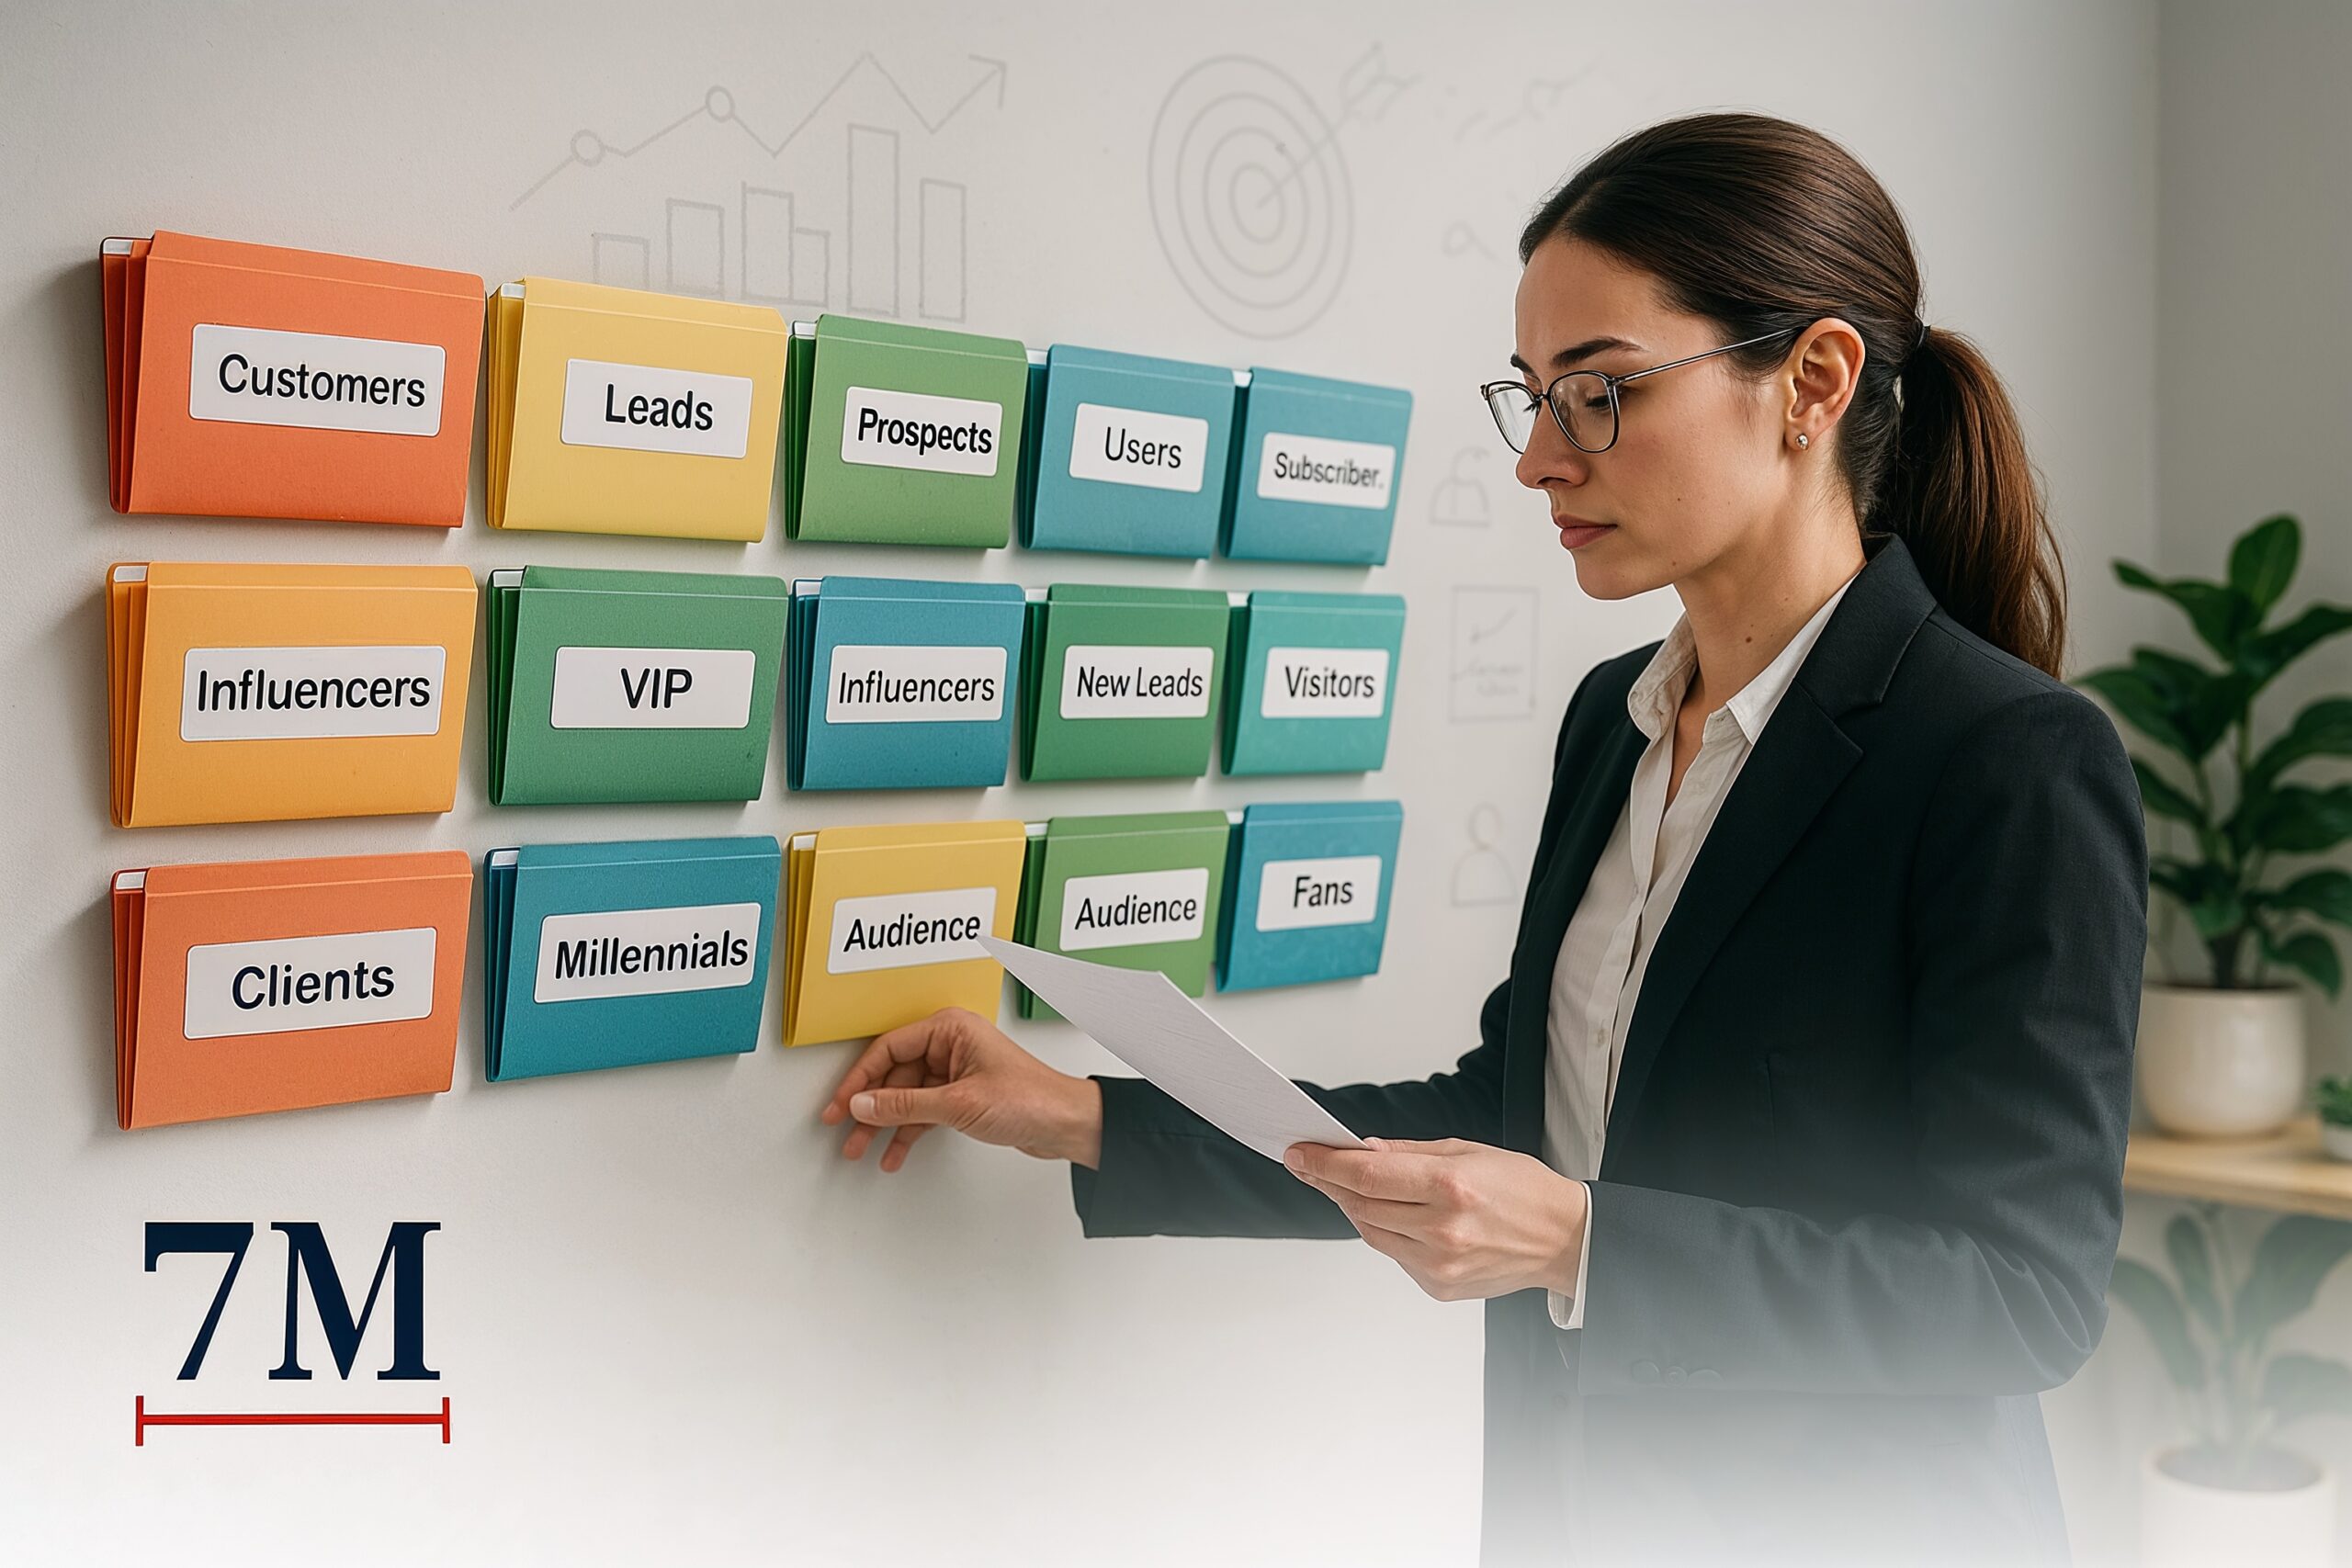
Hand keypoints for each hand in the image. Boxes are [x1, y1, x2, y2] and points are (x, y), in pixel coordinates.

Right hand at [819, 1007, 1103, 1172]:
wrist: (1066, 1124)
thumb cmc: (1029, 1098)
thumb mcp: (958, 1103)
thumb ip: (905, 1105)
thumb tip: (863, 1104)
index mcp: (949, 1029)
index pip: (888, 1049)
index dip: (859, 1079)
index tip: (839, 1105)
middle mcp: (951, 1045)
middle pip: (894, 1075)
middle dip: (869, 1107)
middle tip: (844, 1132)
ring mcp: (957, 1072)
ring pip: (906, 1097)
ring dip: (884, 1125)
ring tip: (860, 1150)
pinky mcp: (964, 1096)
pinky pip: (924, 1112)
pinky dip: (908, 1132)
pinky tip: (893, 1154)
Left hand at [1285, 1137, 1587, 1303]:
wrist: (1563, 1239)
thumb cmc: (1521, 1188)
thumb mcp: (1468, 1150)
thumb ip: (1409, 1153)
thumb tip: (1360, 1150)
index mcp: (1450, 1186)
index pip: (1367, 1175)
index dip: (1325, 1164)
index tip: (1299, 1153)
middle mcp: (1442, 1229)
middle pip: (1361, 1205)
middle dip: (1330, 1182)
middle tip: (1311, 1165)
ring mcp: (1439, 1264)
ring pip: (1370, 1233)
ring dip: (1355, 1207)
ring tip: (1350, 1186)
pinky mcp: (1439, 1288)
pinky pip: (1393, 1255)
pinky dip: (1385, 1232)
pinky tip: (1394, 1216)